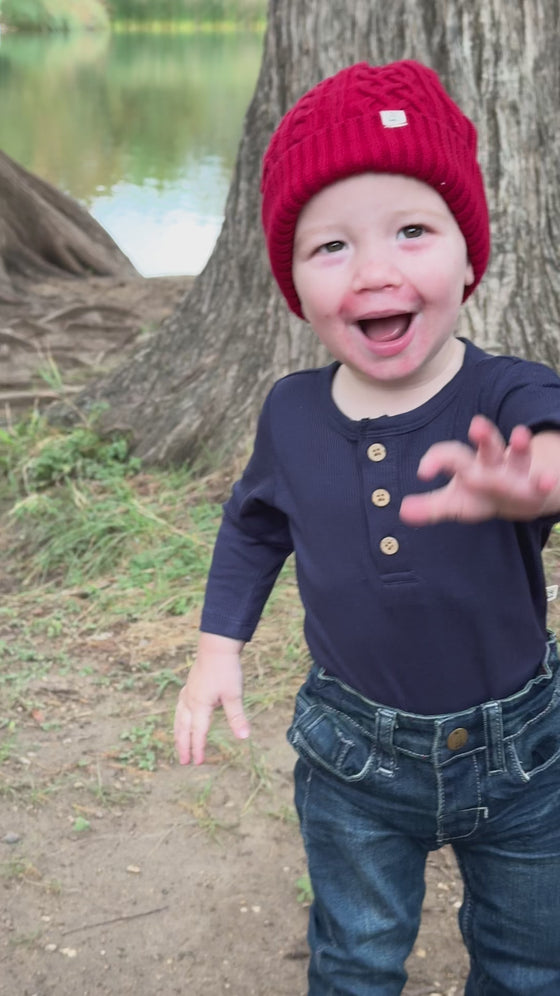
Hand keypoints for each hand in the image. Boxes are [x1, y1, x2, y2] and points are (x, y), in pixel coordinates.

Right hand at [174, 633, 248, 765]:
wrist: (217, 646)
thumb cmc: (226, 670)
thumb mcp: (234, 695)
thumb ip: (237, 717)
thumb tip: (244, 737)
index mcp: (200, 705)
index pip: (198, 732)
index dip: (198, 748)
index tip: (198, 762)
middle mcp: (190, 701)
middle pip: (183, 728)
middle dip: (183, 745)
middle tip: (183, 762)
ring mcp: (188, 692)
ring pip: (179, 717)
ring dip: (178, 733)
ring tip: (178, 744)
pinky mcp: (190, 685)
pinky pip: (180, 706)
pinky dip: (179, 717)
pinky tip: (182, 717)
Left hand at [400, 415, 559, 524]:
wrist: (518, 499)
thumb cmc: (481, 496)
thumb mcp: (456, 503)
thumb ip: (431, 506)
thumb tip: (403, 511)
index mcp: (470, 466)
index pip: (452, 455)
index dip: (437, 459)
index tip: (422, 472)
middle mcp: (494, 463)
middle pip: (487, 448)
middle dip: (484, 437)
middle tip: (476, 425)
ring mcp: (517, 472)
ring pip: (517, 456)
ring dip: (520, 446)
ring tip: (521, 434)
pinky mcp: (535, 486)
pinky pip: (540, 482)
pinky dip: (545, 481)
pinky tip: (548, 480)